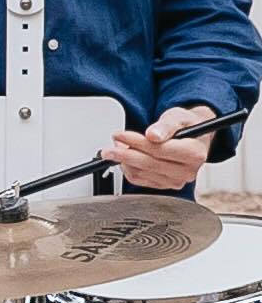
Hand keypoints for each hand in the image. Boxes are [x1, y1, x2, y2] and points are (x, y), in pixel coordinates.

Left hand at [106, 102, 220, 191]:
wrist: (192, 136)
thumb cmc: (186, 125)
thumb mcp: (178, 117)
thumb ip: (166, 126)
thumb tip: (153, 135)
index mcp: (194, 154)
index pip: (159, 150)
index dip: (136, 143)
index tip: (120, 135)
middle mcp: (187, 171)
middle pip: (149, 164)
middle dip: (125, 155)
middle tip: (108, 149)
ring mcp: (177, 180)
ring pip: (142, 173)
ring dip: (125, 161)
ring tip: (118, 148)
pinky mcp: (166, 185)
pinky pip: (141, 180)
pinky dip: (129, 169)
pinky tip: (125, 158)